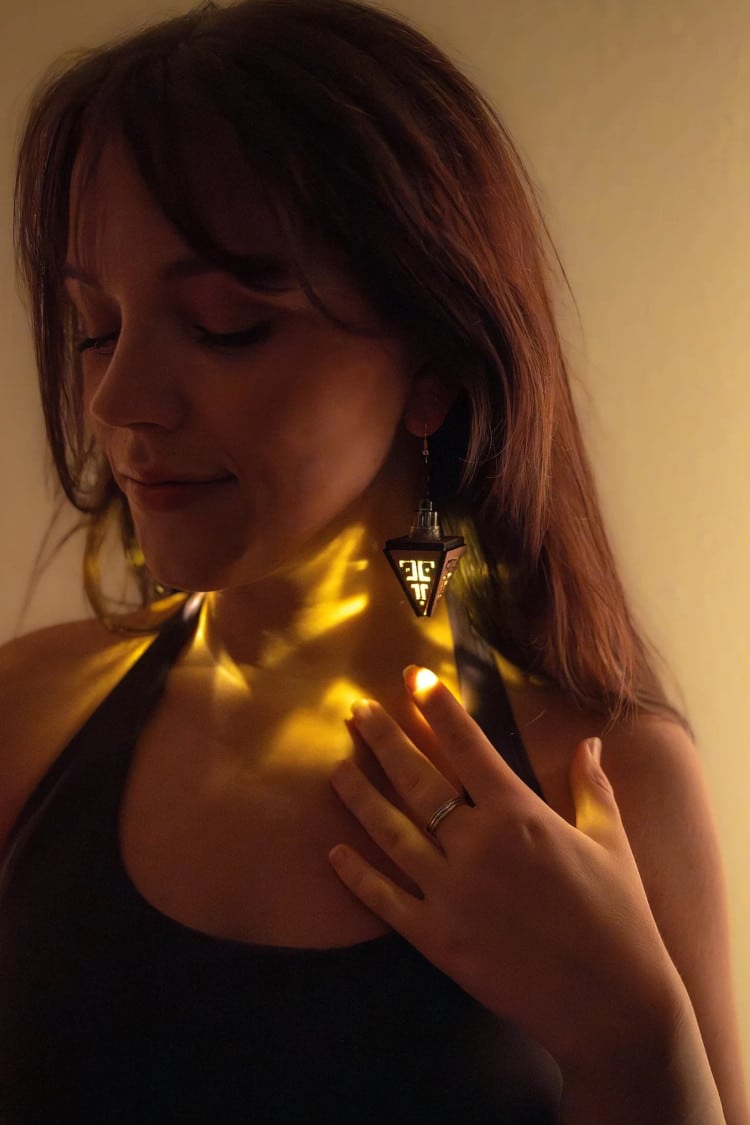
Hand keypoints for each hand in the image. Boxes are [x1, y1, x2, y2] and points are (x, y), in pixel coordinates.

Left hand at [328, 666, 684, 1073]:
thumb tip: (589, 742)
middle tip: (356, 710)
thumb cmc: (618, 916)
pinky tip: (334, 851)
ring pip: (391, 833)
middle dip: (383, 740)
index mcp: (518, 815)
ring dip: (360, 797)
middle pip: (417, 781)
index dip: (438, 707)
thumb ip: (590, 787)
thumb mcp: (610, 841)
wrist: (612, 1003)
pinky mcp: (437, 939)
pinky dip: (357, 875)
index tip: (415, 677)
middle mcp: (476, 846)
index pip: (467, 746)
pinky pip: (386, 900)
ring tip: (336, 768)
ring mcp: (451, 894)